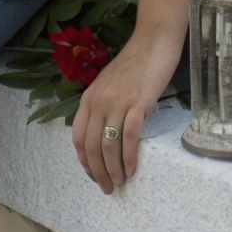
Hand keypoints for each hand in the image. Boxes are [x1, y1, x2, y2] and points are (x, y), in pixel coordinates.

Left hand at [71, 29, 183, 193]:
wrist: (153, 43)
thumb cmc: (134, 65)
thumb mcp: (109, 85)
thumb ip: (103, 106)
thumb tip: (104, 136)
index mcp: (89, 98)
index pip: (79, 137)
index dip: (84, 161)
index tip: (93, 176)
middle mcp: (99, 101)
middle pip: (92, 146)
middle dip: (98, 172)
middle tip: (107, 188)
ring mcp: (117, 102)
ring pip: (108, 145)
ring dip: (113, 169)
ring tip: (120, 183)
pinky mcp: (137, 103)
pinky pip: (129, 137)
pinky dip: (129, 157)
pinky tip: (133, 170)